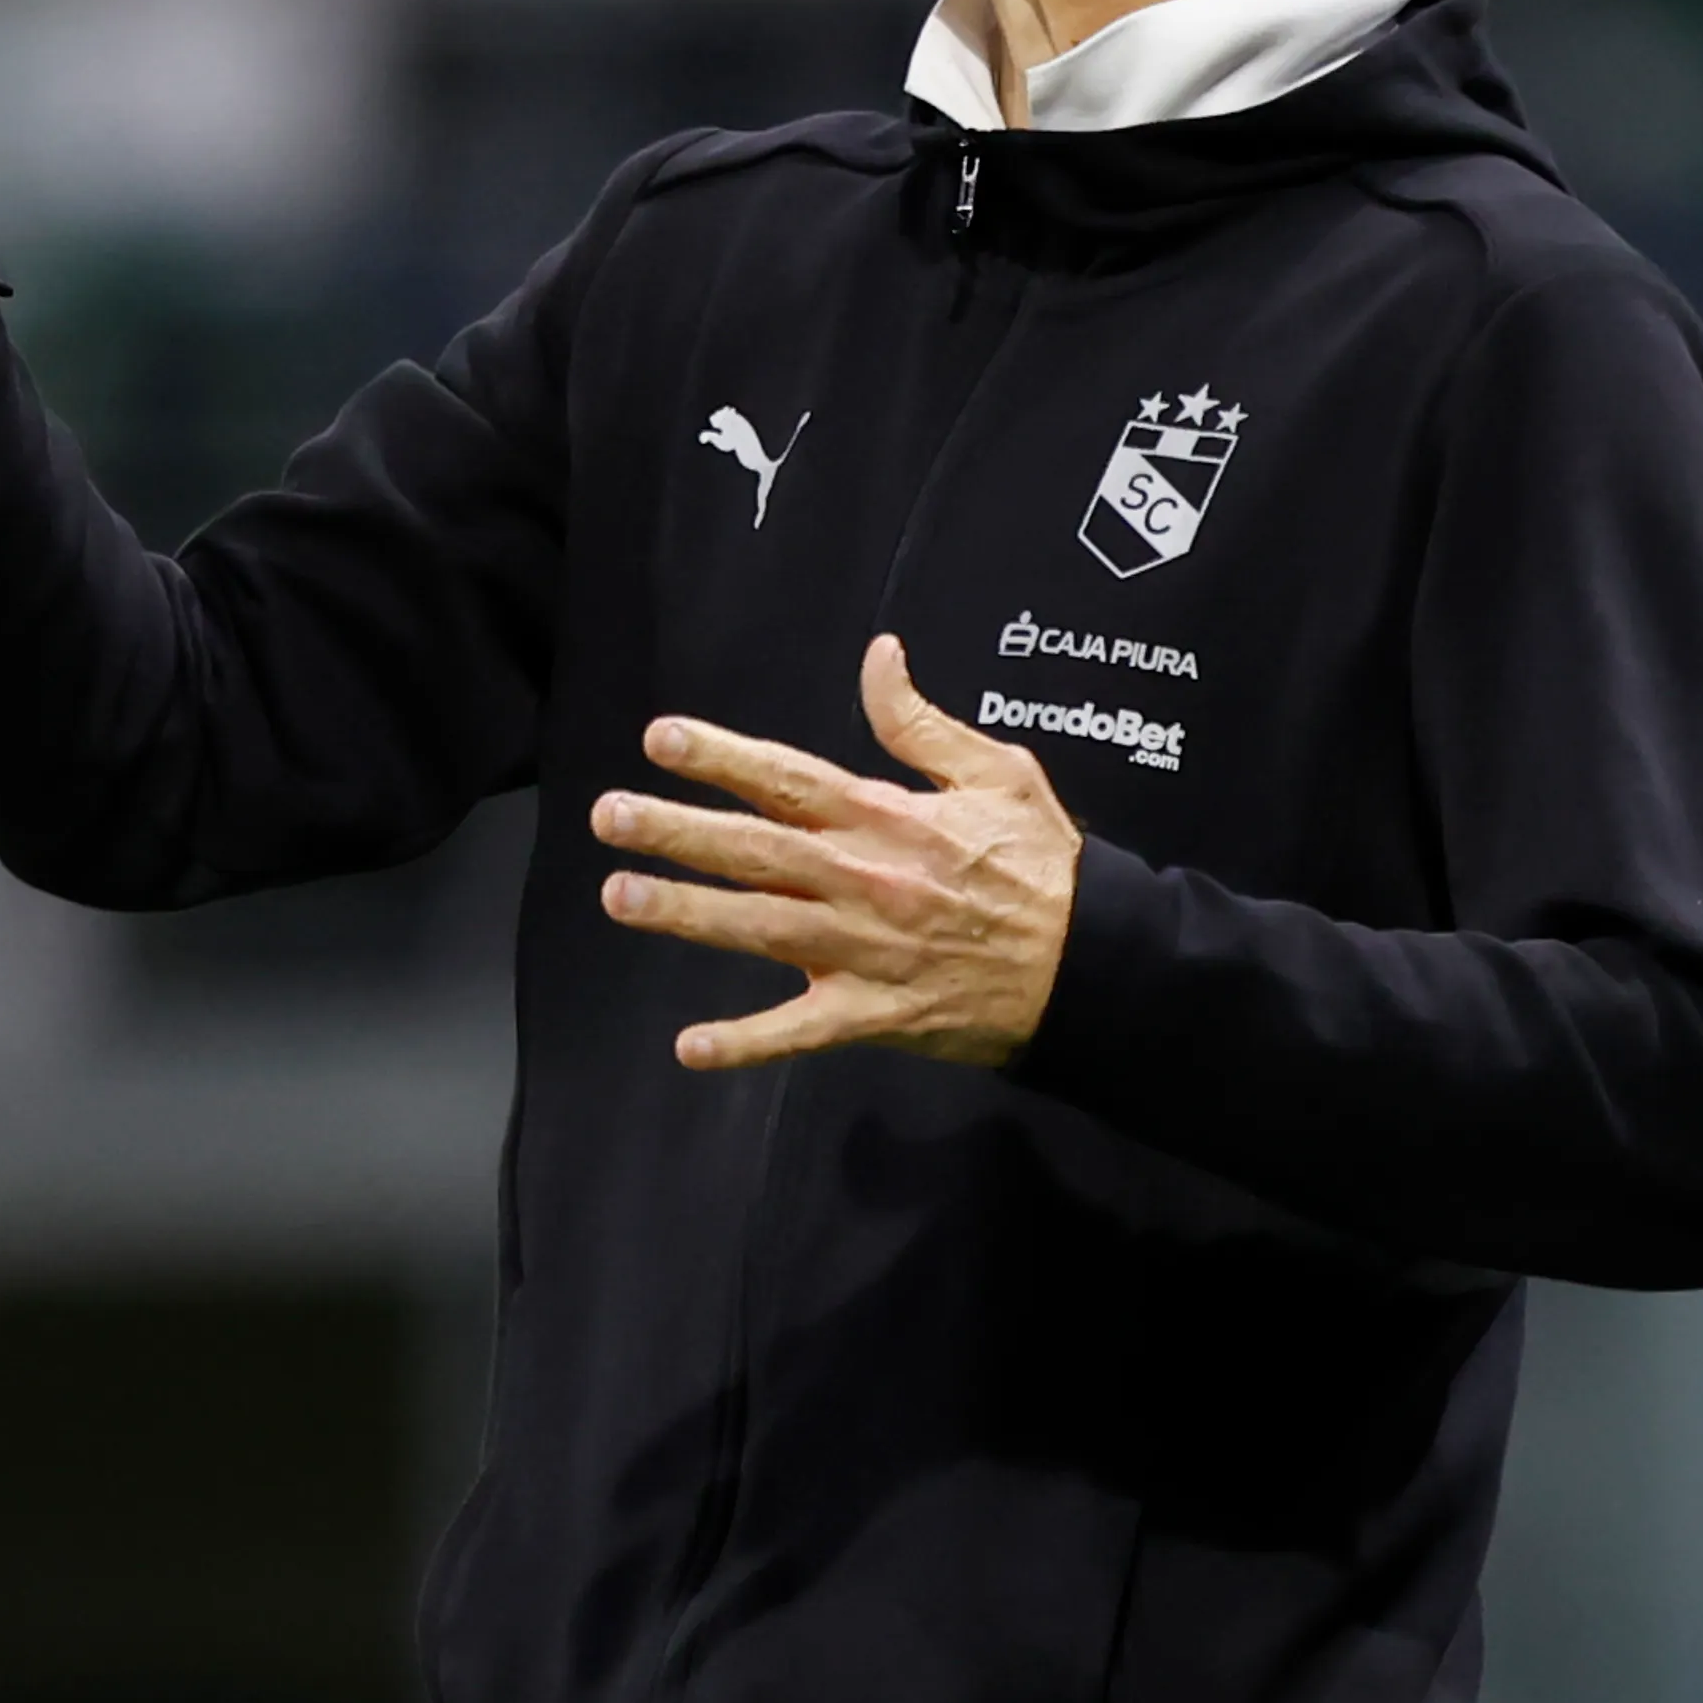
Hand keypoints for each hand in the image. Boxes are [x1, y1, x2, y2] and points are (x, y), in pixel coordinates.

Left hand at [595, 633, 1082, 1072]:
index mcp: (889, 818)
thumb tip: (877, 655)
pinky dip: (748, 1043)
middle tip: (608, 815)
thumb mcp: (997, 772)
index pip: (790, 778)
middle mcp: (865, 880)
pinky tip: (689, 1047)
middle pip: (757, 849)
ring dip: (688, 914)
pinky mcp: (875, 1015)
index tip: (661, 738)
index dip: (723, 757)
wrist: (1094, 965)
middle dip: (678, 830)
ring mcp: (866, 951)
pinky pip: (802, 1032)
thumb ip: (922, 722)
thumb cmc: (1044, 865)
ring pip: (761, 930)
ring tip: (621, 896)